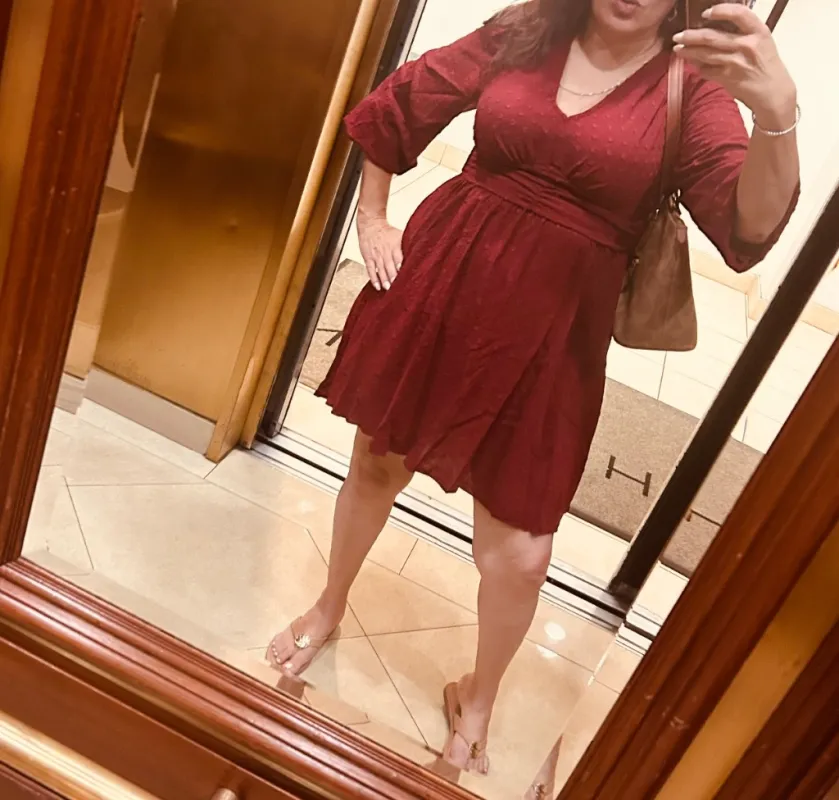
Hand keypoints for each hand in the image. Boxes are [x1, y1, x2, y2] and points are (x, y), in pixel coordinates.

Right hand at [357, 209, 402, 290]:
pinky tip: (377, 286)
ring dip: (384, 280)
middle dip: (393, 276)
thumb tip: (420, 255)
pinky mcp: (368, 258)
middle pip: (389, 265)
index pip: (399, 258)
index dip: (401, 267)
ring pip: (380, 269)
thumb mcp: (400, 236)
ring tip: (388, 288)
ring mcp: (376, 255)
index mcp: (394, 245)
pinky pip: (370, 269)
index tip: (406, 276)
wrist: (371, 224)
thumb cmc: (387, 232)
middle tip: (397, 286)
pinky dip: (374, 278)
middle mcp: (385, 251)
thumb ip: (407, 247)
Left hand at [673, 3, 796, 127]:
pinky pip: (706, 70)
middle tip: (678, 36)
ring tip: (678, 49)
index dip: (720, 10)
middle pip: (712, 37)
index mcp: (758, 31)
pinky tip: (692, 64)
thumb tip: (714, 26)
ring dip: (688, 51)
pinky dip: (697, 67)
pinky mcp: (727, 78)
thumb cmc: (765, 64)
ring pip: (705, 54)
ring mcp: (736, 62)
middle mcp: (747, 45)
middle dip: (691, 36)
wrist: (773, 91)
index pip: (739, 14)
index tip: (705, 13)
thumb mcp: (761, 41)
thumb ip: (742, 32)